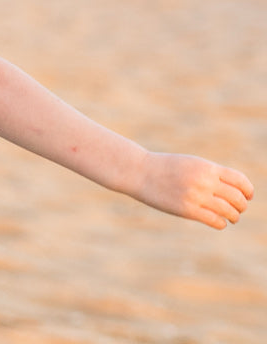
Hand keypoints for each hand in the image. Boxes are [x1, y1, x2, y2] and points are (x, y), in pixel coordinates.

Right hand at [130, 152, 252, 228]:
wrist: (140, 172)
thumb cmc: (166, 168)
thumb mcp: (191, 164)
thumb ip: (211, 174)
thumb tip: (235, 189)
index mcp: (206, 167)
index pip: (240, 180)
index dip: (248, 190)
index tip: (247, 196)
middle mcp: (204, 181)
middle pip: (238, 198)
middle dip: (242, 206)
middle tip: (238, 209)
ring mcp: (196, 196)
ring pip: (229, 212)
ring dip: (234, 216)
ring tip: (230, 217)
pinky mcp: (187, 210)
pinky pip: (216, 221)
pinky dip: (221, 223)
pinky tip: (216, 220)